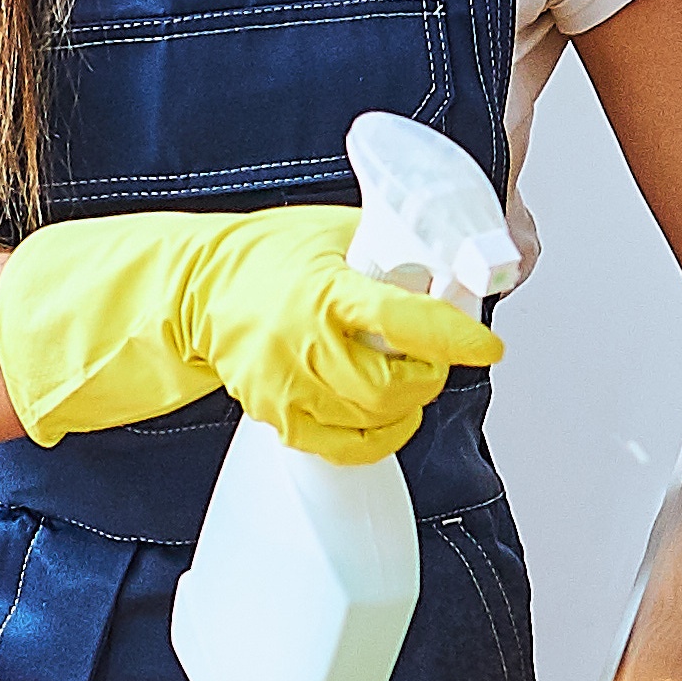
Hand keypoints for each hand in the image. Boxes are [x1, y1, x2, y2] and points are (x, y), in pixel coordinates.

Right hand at [0, 205, 503, 466]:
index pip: (405, 321)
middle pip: (392, 387)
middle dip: (428, 376)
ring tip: (405, 377)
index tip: (485, 346)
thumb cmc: (266, 258)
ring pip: (374, 420)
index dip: (454, 338)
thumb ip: (389, 247)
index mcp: (324, 291)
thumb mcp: (333, 232)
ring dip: (405, 405)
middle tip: (434, 358)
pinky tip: (386, 417)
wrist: (196, 292)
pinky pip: (345, 448)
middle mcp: (304, 344)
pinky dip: (378, 437)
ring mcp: (288, 387)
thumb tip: (450, 262)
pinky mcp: (279, 417)